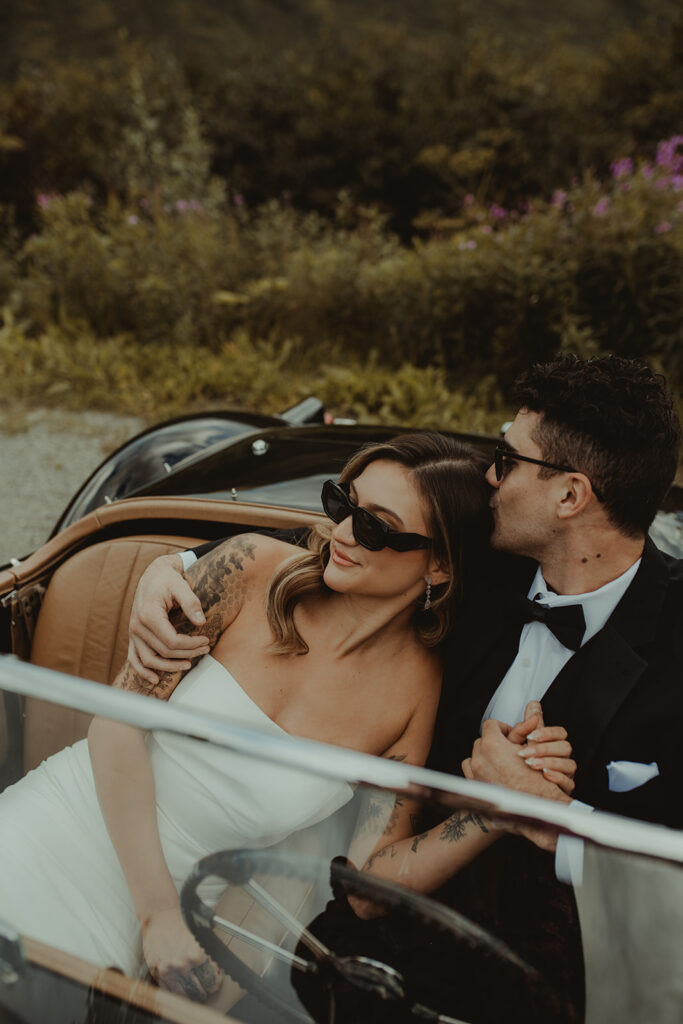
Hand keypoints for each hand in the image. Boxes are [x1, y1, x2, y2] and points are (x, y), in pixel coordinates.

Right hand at [128, 554, 209, 683]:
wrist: (154, 574)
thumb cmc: (168, 579)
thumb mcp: (181, 585)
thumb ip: (191, 602)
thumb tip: (201, 622)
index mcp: (148, 614)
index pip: (171, 641)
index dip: (191, 645)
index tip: (207, 640)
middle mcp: (137, 625)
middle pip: (164, 651)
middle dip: (187, 653)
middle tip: (205, 648)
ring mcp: (133, 632)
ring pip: (149, 660)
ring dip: (169, 666)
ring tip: (189, 664)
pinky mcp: (134, 635)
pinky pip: (134, 658)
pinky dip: (142, 671)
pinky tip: (155, 680)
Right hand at [141, 906, 222, 1000]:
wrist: (160, 915)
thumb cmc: (181, 921)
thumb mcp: (201, 934)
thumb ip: (210, 953)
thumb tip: (217, 969)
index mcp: (196, 955)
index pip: (212, 981)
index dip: (216, 981)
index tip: (215, 979)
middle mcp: (182, 965)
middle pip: (199, 992)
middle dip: (205, 990)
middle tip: (206, 986)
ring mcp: (167, 971)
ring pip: (184, 996)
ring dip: (191, 994)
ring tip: (194, 987)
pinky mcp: (156, 973)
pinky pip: (169, 992)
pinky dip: (176, 991)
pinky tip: (180, 985)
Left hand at [462, 717, 571, 804]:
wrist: (533, 813)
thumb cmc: (537, 783)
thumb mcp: (535, 749)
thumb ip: (530, 726)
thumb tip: (533, 705)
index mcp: (492, 745)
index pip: (490, 725)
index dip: (503, 728)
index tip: (512, 737)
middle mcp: (479, 758)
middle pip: (482, 740)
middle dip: (495, 743)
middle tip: (509, 752)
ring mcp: (474, 774)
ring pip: (474, 756)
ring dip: (486, 757)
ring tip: (502, 763)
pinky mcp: (473, 788)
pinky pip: (470, 771)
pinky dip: (479, 770)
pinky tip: (494, 774)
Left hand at [508, 701, 575, 796]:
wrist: (519, 790)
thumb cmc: (520, 766)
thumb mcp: (519, 745)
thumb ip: (527, 726)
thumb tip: (533, 705)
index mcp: (553, 745)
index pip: (560, 733)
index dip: (547, 733)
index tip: (531, 736)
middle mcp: (562, 758)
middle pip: (565, 747)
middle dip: (544, 749)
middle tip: (525, 753)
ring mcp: (566, 773)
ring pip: (570, 764)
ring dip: (549, 762)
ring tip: (531, 763)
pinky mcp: (565, 790)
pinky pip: (569, 784)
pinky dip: (557, 778)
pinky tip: (545, 775)